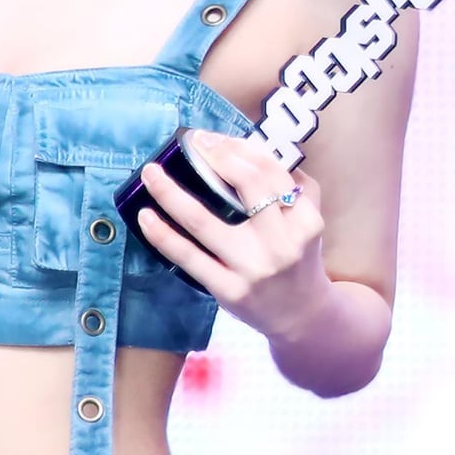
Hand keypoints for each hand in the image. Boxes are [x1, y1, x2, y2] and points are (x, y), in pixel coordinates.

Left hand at [136, 130, 330, 341]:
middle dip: (215, 155)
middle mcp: (281, 242)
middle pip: (246, 185)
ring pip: (204, 221)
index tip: (213, 137)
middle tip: (192, 142)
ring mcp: (253, 268)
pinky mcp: (229, 290)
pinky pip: (189, 257)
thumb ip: (294, 184)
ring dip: (170, 192)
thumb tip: (249, 146)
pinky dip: (163, 235)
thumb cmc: (298, 257)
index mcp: (304, 219)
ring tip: (150, 173)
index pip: (270, 171)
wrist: (303, 317)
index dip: (239, 147)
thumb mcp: (308, 220)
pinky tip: (146, 216)